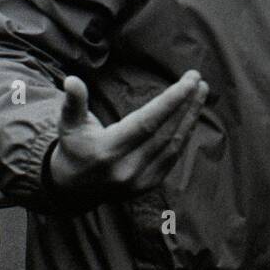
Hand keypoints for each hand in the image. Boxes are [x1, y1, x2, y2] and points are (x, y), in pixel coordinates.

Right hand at [49, 69, 208, 198]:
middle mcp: (126, 168)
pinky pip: (172, 157)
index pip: (147, 122)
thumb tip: (71, 80)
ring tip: (200, 92)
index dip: (171, 101)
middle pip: (165, 132)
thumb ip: (73, 102)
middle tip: (198, 80)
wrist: (72, 189)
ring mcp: (139, 181)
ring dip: (190, 117)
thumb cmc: (74, 147)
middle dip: (186, 104)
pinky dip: (184, 135)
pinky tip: (191, 116)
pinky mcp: (147, 186)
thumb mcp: (69, 124)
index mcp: (107, 150)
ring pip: (173, 145)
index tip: (189, 81)